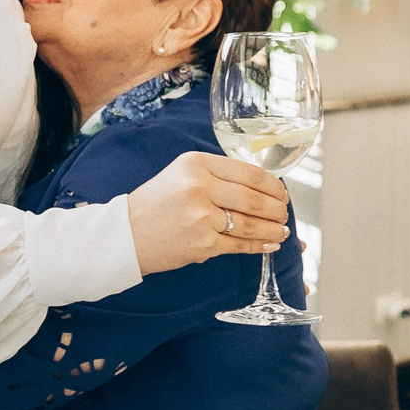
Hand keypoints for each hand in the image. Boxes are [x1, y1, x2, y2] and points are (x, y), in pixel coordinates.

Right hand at [125, 152, 291, 275]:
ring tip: (282, 230)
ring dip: (272, 228)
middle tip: (284, 214)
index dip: (273, 184)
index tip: (281, 192)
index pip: (248, 172)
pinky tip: (270, 244)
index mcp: (196, 163)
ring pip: (251, 223)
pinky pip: (240, 245)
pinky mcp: (203, 244)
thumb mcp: (181, 175)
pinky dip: (260, 246)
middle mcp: (199, 186)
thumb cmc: (155, 205)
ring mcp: (201, 217)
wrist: (124, 235)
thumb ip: (216, 175)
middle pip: (254, 198)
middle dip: (277, 209)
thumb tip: (261, 187)